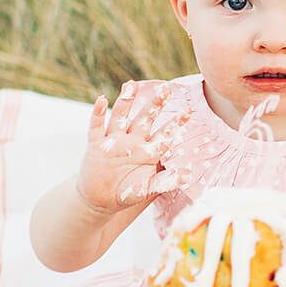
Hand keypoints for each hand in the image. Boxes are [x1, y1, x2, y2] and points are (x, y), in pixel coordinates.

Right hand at [76, 80, 188, 215]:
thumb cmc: (126, 193)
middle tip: (166, 88)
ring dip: (126, 102)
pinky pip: (97, 126)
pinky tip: (102, 101)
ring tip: (131, 85)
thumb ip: (165, 182)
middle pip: (145, 119)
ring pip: (121, 117)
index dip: (176, 123)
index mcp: (148, 150)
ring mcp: (114, 141)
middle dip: (155, 104)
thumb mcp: (147, 189)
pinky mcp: (96, 145)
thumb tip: (187, 176)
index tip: (188, 111)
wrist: (100, 201)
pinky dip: (98, 114)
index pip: (164, 134)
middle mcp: (132, 141)